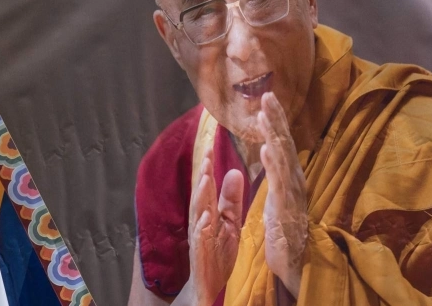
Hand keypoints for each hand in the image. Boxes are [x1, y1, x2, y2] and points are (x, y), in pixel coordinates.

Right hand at [186, 149, 243, 305]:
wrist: (208, 285)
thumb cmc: (217, 252)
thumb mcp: (230, 222)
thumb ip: (232, 200)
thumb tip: (234, 170)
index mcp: (207, 212)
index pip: (207, 186)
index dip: (208, 167)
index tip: (210, 146)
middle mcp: (200, 221)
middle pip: (200, 194)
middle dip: (203, 174)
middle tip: (206, 154)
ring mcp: (199, 236)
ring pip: (198, 212)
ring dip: (201, 195)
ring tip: (205, 177)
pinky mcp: (201, 253)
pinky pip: (201, 238)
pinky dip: (202, 226)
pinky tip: (207, 216)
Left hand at [258, 92, 307, 297]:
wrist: (296, 262)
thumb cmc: (285, 230)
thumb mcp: (279, 196)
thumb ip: (278, 174)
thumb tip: (274, 150)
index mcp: (290, 177)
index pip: (283, 143)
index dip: (276, 120)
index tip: (268, 98)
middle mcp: (294, 180)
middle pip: (285, 144)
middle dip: (276, 119)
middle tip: (266, 95)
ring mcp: (292, 193)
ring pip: (282, 158)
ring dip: (273, 135)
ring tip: (263, 114)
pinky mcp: (285, 208)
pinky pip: (279, 182)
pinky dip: (273, 164)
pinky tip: (266, 148)